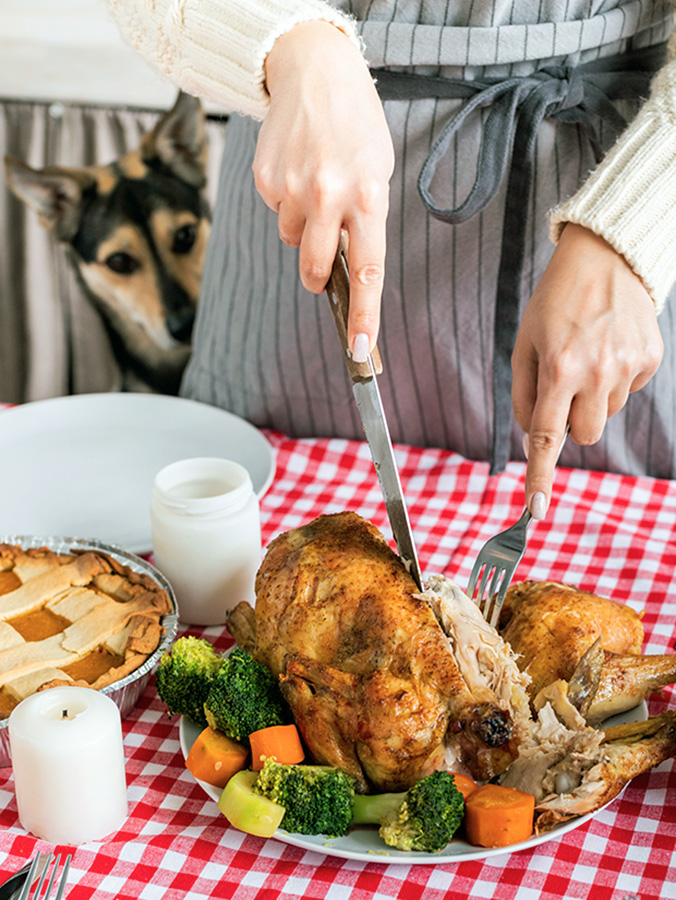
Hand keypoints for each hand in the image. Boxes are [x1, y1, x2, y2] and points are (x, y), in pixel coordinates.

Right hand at [254, 20, 394, 359]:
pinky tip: (296, 172)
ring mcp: (293, 190)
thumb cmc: (355, 126)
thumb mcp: (377, 172)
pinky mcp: (265, 181)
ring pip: (292, 241)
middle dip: (316, 277)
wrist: (315, 74)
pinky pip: (276, 215)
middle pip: (314, 269)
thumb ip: (365, 222)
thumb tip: (346, 271)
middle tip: (321, 262)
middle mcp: (329, 196)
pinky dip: (286, 204)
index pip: (367, 272)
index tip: (360, 349)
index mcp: (367, 198)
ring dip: (303, 228)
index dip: (363, 315)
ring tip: (314, 186)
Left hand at [512, 223, 663, 518]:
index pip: (547, 437)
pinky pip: (628, 391)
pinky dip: (615, 377)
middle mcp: (597, 372)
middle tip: (564, 385)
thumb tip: (535, 436)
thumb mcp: (525, 345)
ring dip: (593, 397)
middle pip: (584, 435)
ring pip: (606, 414)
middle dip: (571, 422)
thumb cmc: (554, 303)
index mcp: (559, 369)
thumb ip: (526, 395)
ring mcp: (628, 366)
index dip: (541, 476)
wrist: (605, 258)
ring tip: (587, 355)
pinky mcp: (650, 359)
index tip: (537, 511)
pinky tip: (609, 346)